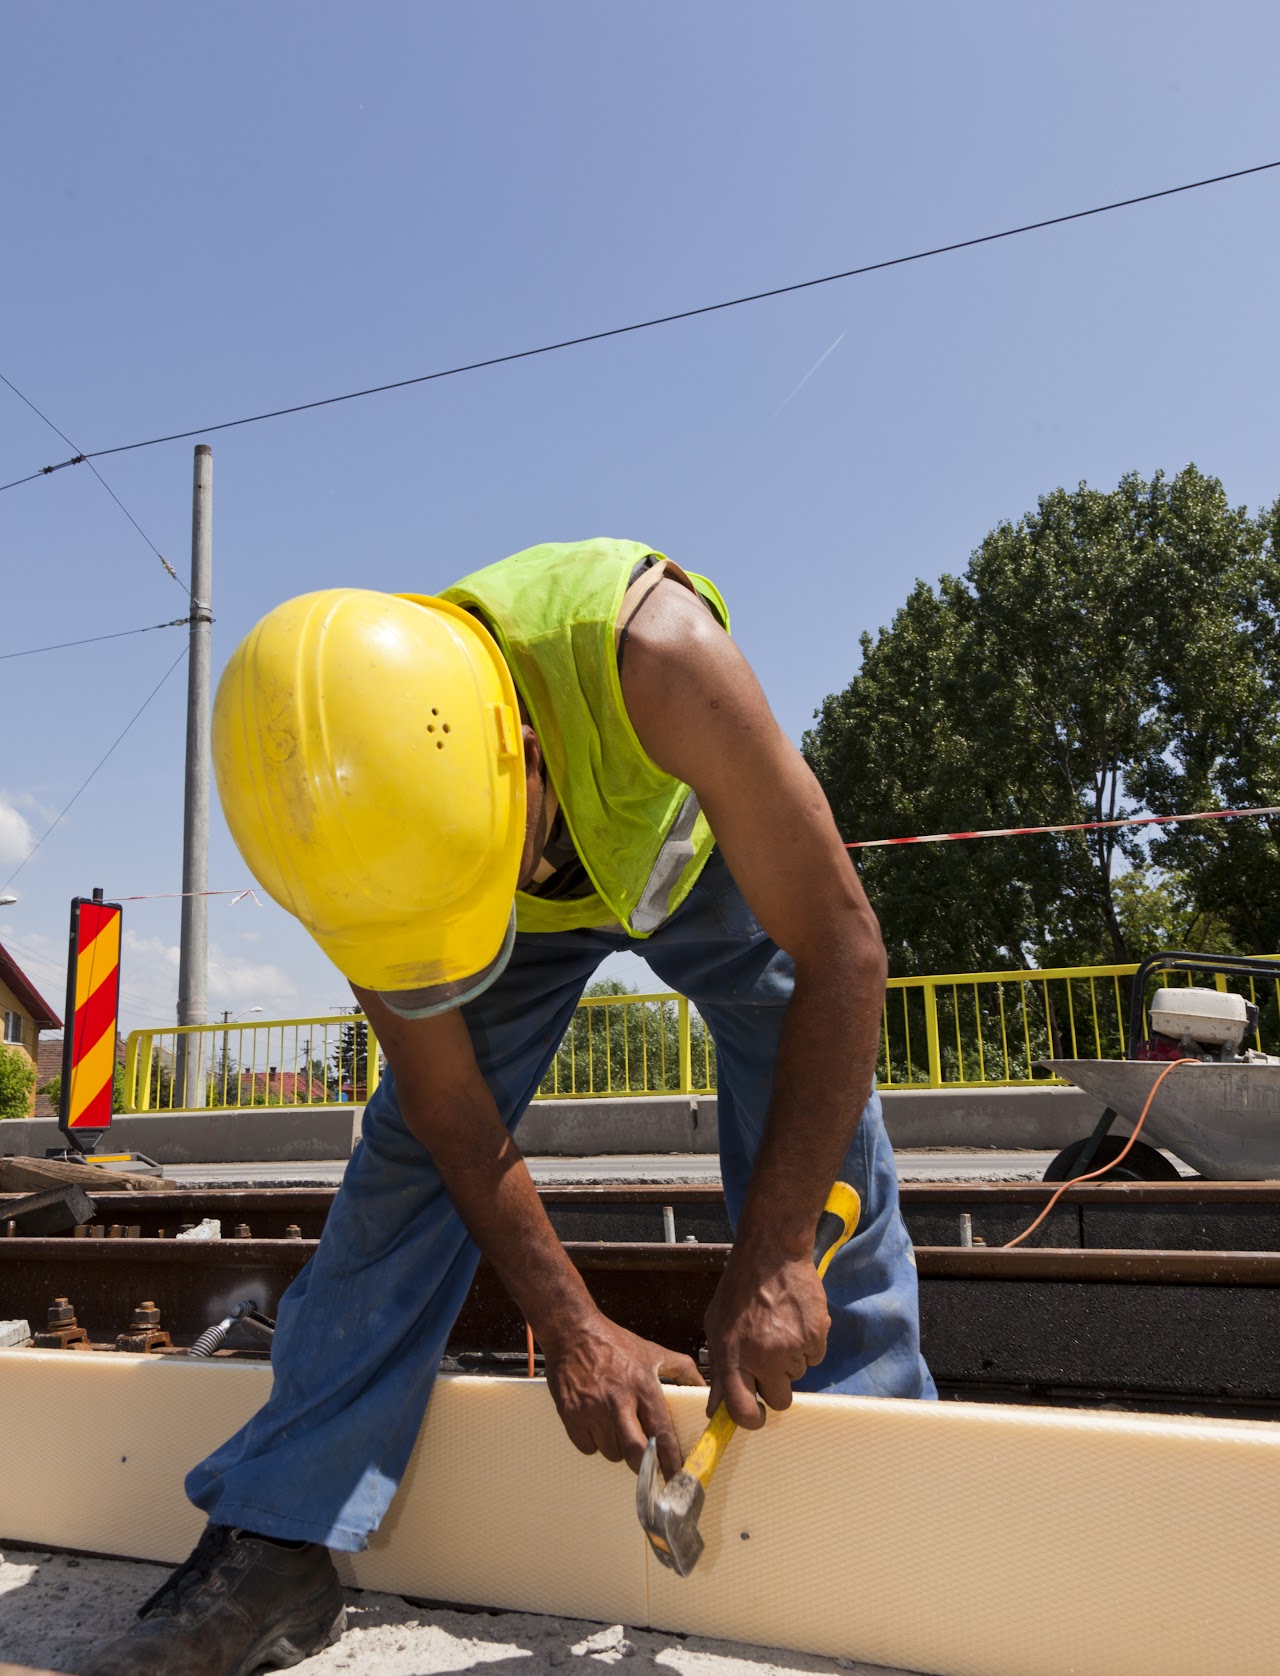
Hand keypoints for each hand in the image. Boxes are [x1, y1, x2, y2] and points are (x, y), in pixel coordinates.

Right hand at [542, 1312, 704, 1477]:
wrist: (573, 1332)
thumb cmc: (613, 1342)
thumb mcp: (652, 1351)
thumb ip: (682, 1369)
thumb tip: (702, 1388)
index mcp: (642, 1386)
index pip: (662, 1434)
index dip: (671, 1461)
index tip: (677, 1477)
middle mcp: (618, 1402)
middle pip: (635, 1453)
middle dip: (644, 1466)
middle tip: (648, 1464)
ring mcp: (592, 1411)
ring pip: (612, 1452)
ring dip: (618, 1448)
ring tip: (618, 1427)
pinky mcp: (571, 1416)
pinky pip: (588, 1448)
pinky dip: (594, 1443)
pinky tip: (597, 1424)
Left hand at [703, 1251, 829, 1427]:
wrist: (772, 1254)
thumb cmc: (740, 1290)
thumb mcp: (717, 1327)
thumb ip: (719, 1370)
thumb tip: (715, 1409)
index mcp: (733, 1356)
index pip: (742, 1410)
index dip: (751, 1419)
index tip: (756, 1415)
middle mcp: (762, 1356)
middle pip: (779, 1401)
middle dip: (776, 1388)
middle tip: (771, 1363)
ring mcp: (791, 1347)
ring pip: (798, 1376)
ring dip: (791, 1360)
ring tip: (779, 1328)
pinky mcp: (816, 1336)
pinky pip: (815, 1357)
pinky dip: (808, 1344)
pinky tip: (795, 1321)